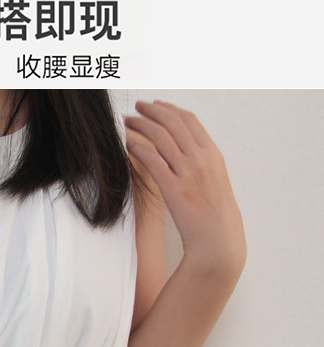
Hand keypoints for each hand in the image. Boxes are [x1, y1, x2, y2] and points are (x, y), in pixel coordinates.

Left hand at [124, 100, 246, 277]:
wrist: (218, 240)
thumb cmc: (215, 216)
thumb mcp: (215, 181)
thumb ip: (201, 164)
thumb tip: (184, 152)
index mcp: (213, 155)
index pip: (189, 121)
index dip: (170, 109)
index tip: (156, 105)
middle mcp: (202, 159)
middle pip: (173, 123)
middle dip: (152, 111)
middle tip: (138, 107)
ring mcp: (189, 173)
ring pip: (161, 137)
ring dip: (141, 125)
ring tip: (128, 121)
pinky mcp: (174, 189)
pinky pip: (152, 160)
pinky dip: (138, 147)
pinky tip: (128, 143)